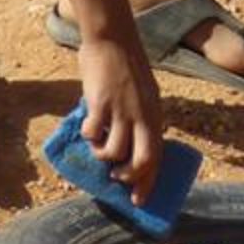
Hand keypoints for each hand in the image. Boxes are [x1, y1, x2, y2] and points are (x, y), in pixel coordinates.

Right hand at [77, 29, 165, 202]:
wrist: (114, 42)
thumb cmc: (127, 71)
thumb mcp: (143, 97)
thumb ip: (138, 120)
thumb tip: (125, 150)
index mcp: (155, 116)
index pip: (157, 156)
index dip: (148, 182)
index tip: (139, 201)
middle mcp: (143, 116)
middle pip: (142, 161)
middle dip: (128, 177)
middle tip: (115, 178)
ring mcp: (122, 111)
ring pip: (113, 152)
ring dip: (101, 156)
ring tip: (97, 143)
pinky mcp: (100, 104)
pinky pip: (91, 132)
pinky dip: (87, 135)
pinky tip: (88, 125)